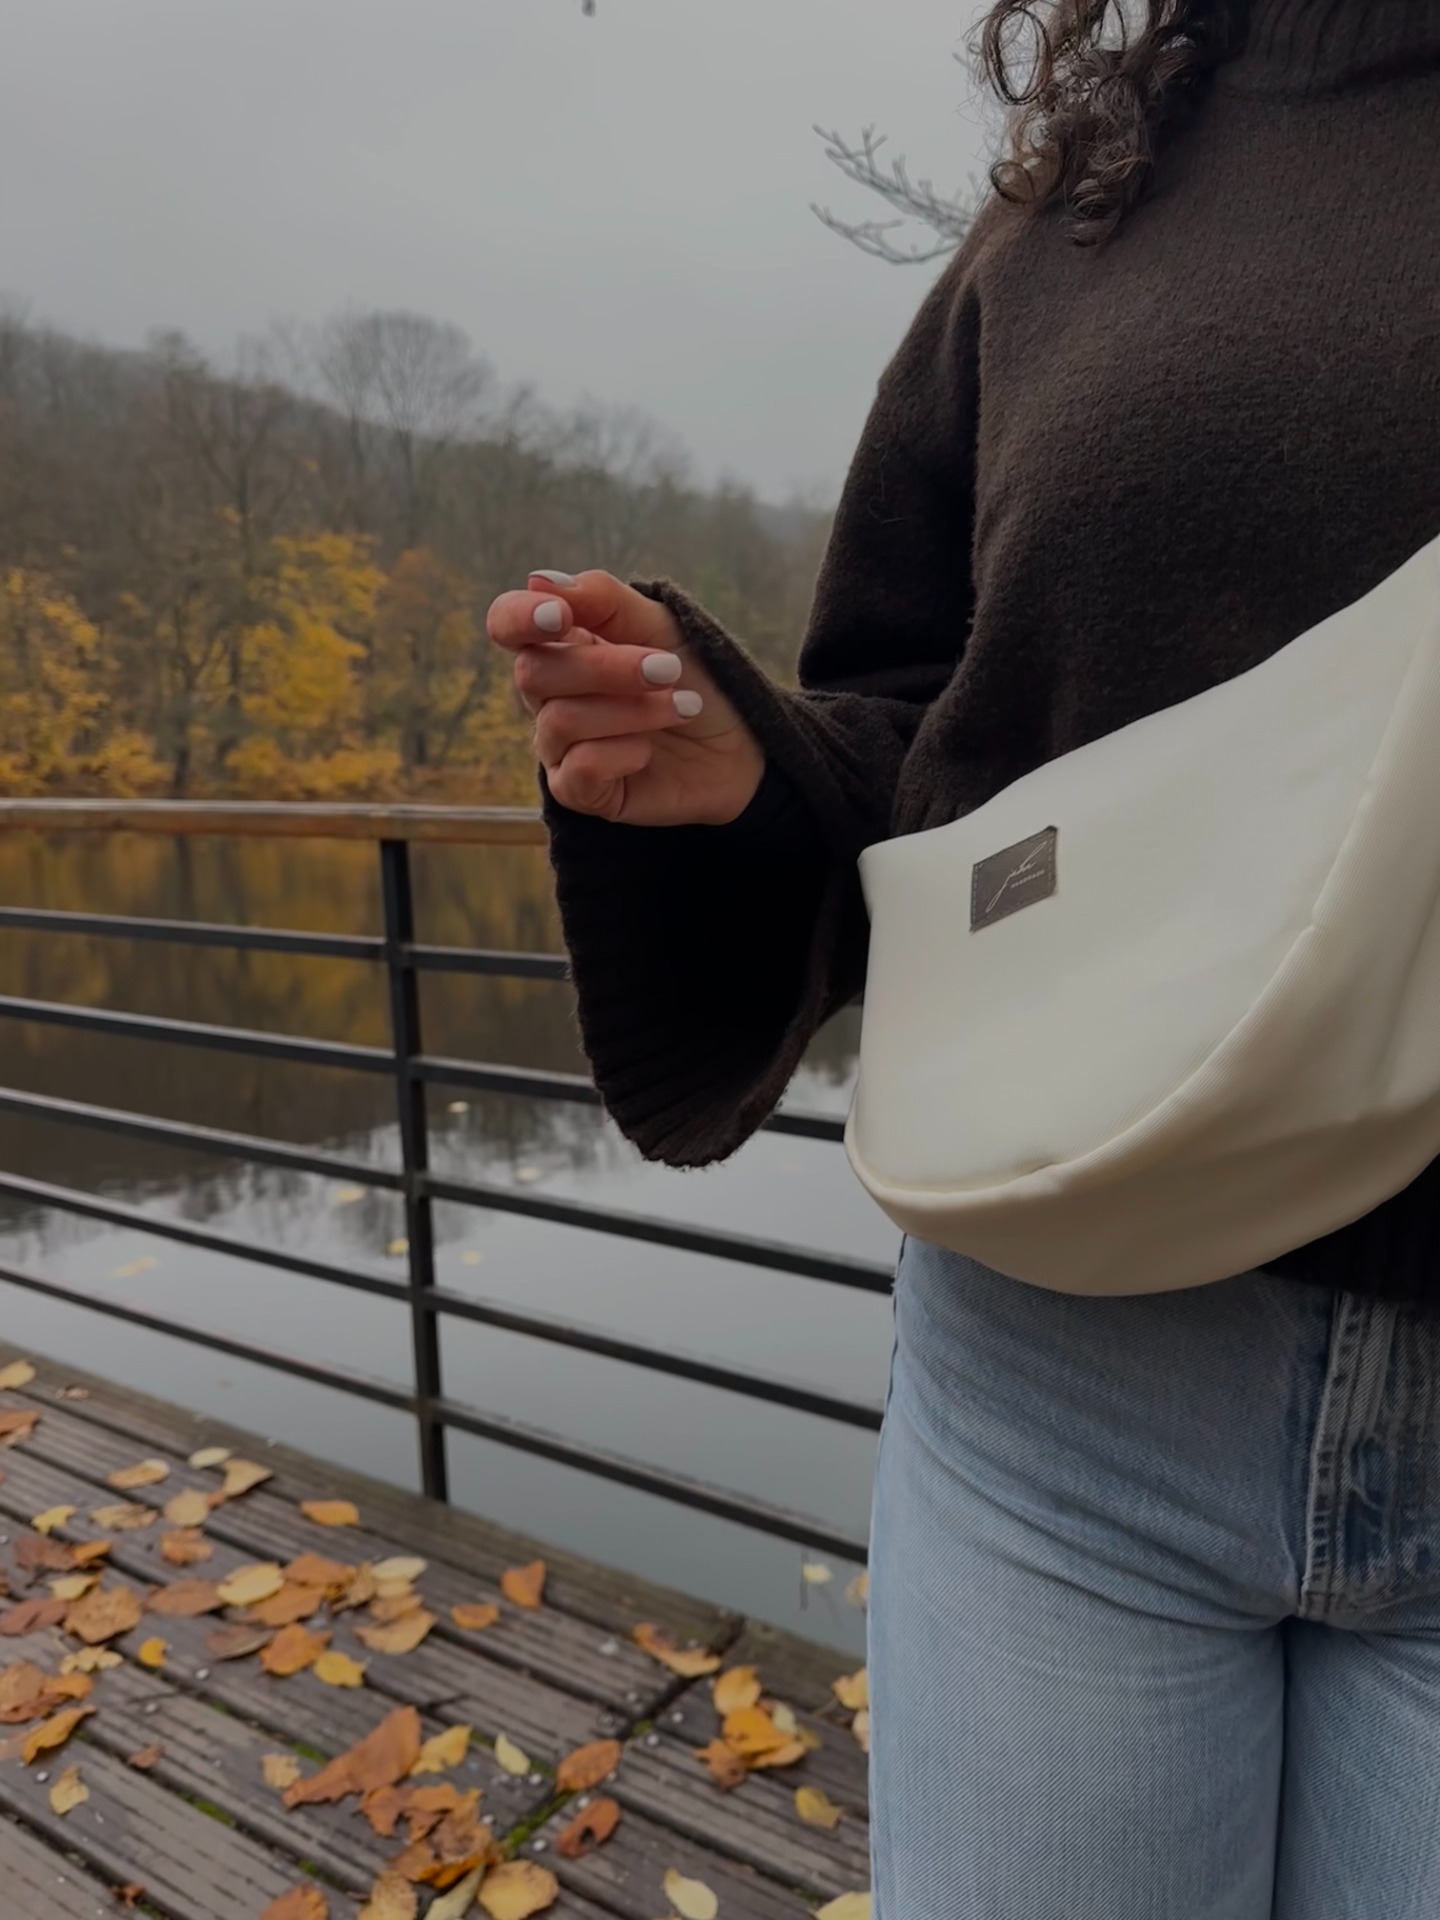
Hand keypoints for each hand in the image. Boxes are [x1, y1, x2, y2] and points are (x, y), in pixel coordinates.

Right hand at [485, 568, 765, 825]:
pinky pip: (576, 772)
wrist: (742, 745)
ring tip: (682, 707)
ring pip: (560, 722)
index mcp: (562, 645)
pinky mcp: (582, 792)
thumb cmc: (698, 678)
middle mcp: (550, 695)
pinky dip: (620, 754)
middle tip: (669, 668)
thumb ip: (603, 600)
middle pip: (534, 673)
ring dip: (631, 710)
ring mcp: (561, 746)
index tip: (561, 617)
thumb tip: (539, 579)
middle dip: (606, 668)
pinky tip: (648, 752)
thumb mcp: (661, 626)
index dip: (519, 617)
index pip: (507, 624)